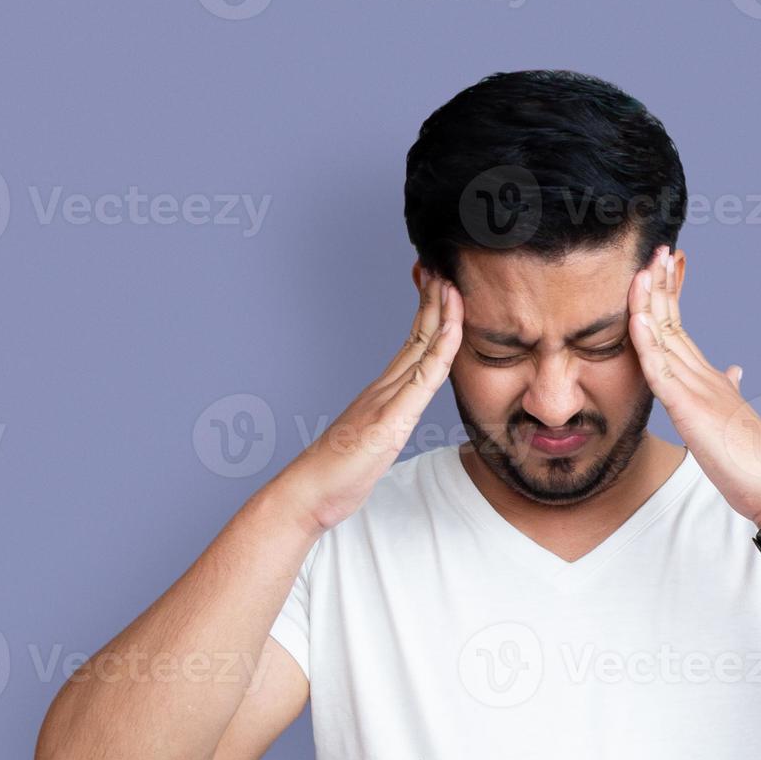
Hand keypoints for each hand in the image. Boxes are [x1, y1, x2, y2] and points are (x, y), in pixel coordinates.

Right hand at [281, 271, 461, 532]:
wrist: (308, 492)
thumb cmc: (338, 473)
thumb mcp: (373, 442)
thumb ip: (386, 423)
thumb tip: (399, 416)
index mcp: (384, 392)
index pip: (414, 344)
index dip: (430, 313)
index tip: (439, 285)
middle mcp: (385, 388)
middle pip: (418, 336)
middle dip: (434, 300)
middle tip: (443, 267)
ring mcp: (386, 401)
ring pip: (422, 350)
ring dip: (439, 315)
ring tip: (448, 283)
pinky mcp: (389, 420)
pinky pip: (421, 381)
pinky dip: (439, 353)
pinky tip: (451, 333)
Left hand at [626, 245, 760, 526]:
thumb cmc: (752, 457)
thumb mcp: (732, 417)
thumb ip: (727, 389)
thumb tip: (734, 370)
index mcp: (707, 377)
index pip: (679, 327)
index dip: (669, 295)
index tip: (663, 264)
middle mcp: (703, 375)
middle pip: (672, 321)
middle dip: (662, 284)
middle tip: (657, 250)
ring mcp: (697, 389)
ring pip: (664, 338)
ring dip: (651, 302)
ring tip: (644, 268)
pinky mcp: (689, 409)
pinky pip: (662, 372)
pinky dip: (647, 344)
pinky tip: (638, 319)